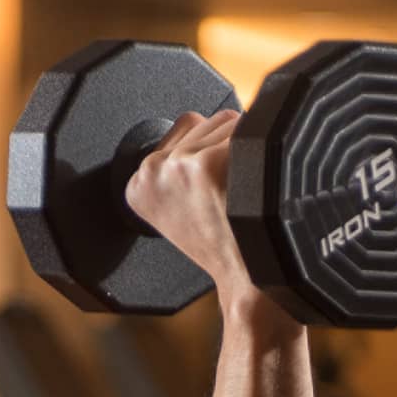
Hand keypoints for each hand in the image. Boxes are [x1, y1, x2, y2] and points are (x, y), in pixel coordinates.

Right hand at [124, 110, 268, 316]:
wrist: (247, 276)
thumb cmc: (223, 245)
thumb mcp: (180, 207)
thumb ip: (176, 165)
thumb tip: (197, 128)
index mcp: (137, 186)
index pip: (179, 128)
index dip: (203, 152)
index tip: (207, 187)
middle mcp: (153, 172)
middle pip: (201, 120)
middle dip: (221, 146)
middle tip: (227, 192)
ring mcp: (181, 166)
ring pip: (225, 120)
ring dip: (241, 147)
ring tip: (240, 189)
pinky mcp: (212, 162)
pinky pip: (247, 128)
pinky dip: (259, 150)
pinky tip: (254, 184)